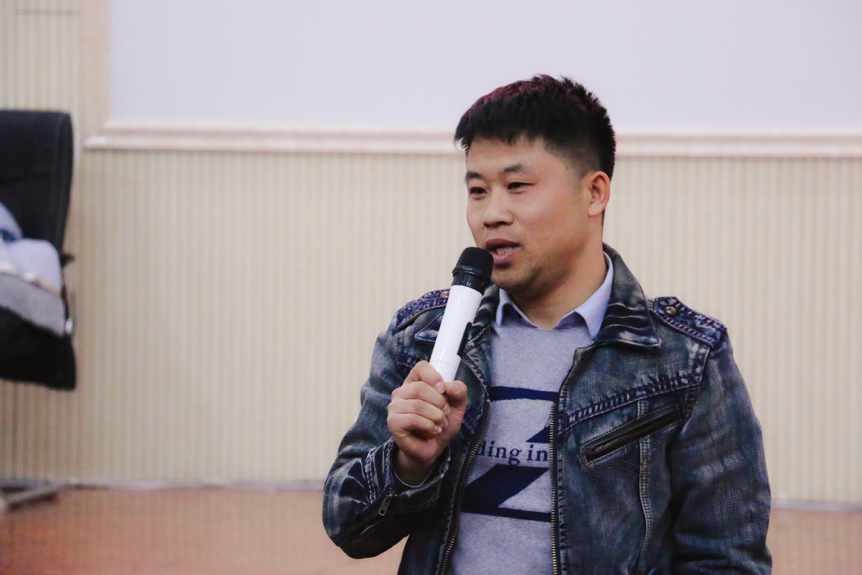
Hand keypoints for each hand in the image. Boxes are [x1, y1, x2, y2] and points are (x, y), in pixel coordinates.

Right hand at [387, 361, 467, 484]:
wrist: (433, 448)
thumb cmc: (442, 423)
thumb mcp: (457, 406)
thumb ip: (459, 391)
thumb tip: (449, 386)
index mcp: (415, 382)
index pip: (421, 367)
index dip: (434, 377)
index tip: (444, 390)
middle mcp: (402, 392)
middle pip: (420, 388)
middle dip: (439, 402)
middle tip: (444, 413)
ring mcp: (395, 407)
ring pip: (418, 405)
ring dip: (435, 416)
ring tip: (440, 423)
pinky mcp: (393, 422)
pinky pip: (413, 419)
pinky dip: (429, 425)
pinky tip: (433, 430)